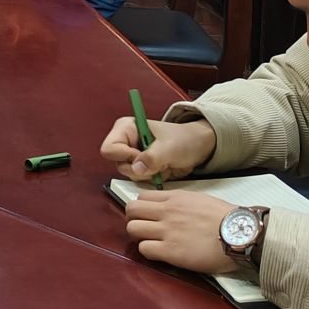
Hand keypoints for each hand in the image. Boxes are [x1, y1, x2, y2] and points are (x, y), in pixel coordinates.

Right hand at [100, 113, 216, 183]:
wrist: (198, 147)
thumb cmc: (184, 139)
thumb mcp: (169, 147)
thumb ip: (152, 157)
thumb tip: (136, 168)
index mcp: (126, 129)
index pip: (110, 149)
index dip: (126, 157)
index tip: (143, 156)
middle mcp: (125, 142)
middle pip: (119, 164)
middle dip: (140, 168)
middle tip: (158, 162)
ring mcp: (132, 155)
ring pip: (129, 174)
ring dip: (148, 174)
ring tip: (163, 164)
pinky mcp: (140, 167)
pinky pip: (139, 180)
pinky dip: (152, 178)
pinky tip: (163, 169)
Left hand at [123, 190, 241, 275]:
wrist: (241, 234)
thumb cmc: (227, 218)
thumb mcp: (200, 200)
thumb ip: (181, 202)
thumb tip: (170, 207)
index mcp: (174, 198)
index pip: (142, 197)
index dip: (142, 208)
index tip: (148, 216)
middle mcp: (166, 212)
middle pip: (131, 210)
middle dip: (134, 220)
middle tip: (145, 229)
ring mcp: (167, 231)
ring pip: (132, 228)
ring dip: (138, 236)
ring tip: (151, 242)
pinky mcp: (171, 251)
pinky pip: (144, 249)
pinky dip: (147, 252)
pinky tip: (160, 254)